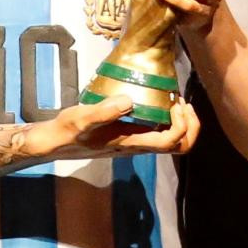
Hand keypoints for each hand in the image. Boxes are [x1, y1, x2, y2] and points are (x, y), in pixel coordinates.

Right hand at [28, 94, 199, 158]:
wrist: (57, 142)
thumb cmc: (69, 131)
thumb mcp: (82, 118)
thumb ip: (103, 111)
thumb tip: (128, 100)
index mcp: (132, 144)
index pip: (170, 142)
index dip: (181, 125)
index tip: (175, 104)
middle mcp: (138, 147)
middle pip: (179, 147)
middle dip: (191, 127)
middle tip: (183, 103)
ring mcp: (135, 143)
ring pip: (172, 141)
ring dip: (183, 124)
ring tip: (176, 102)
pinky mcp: (130, 136)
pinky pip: (159, 133)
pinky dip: (168, 121)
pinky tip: (158, 104)